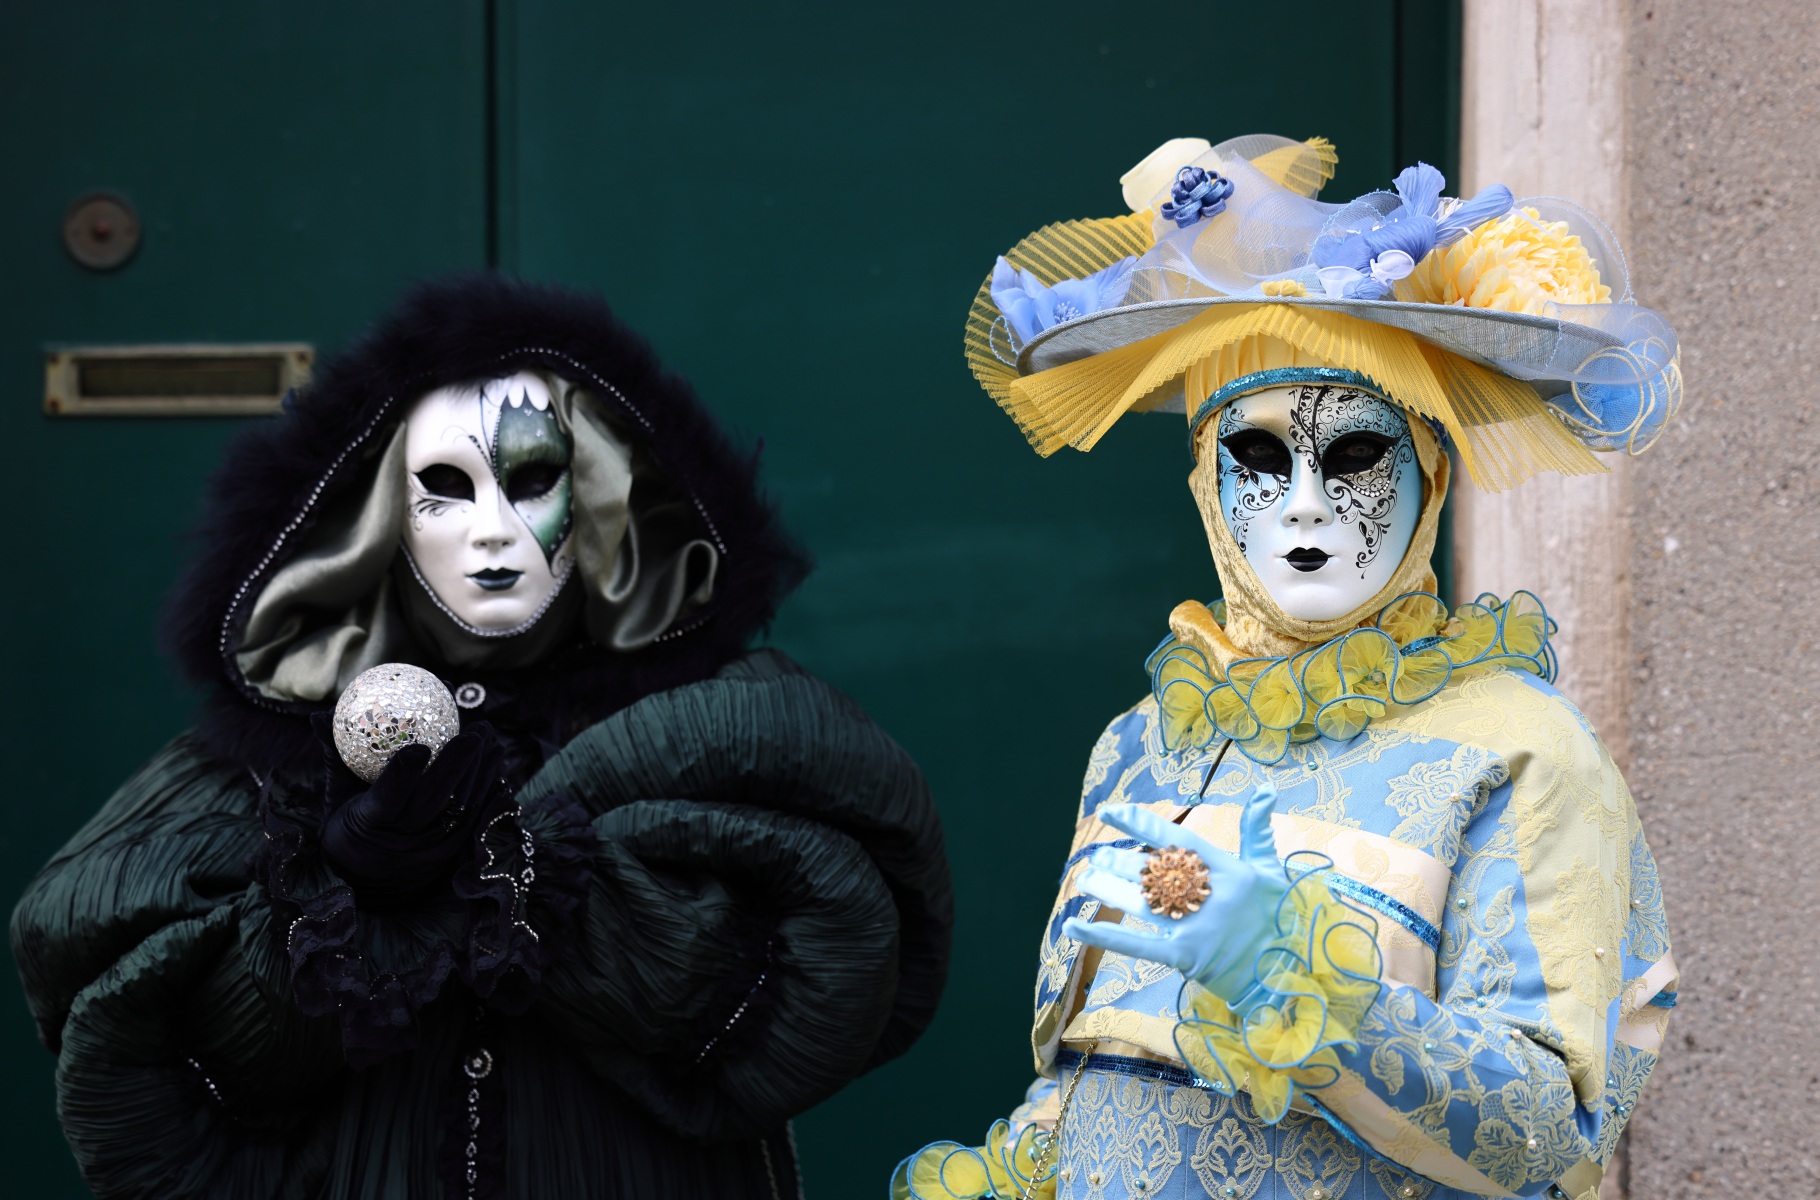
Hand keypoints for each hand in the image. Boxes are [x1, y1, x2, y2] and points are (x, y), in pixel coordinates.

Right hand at [315, 714, 507, 904]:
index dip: (402, 777)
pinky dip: (486, 782)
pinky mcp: (453, 846)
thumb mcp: (336, 797)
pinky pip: (473, 811)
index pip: (387, 801)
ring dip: (478, 770)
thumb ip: (333, 757)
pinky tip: (495, 754)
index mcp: (367, 824)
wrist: (370, 882)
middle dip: (456, 766)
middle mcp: (402, 838)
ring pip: (459, 806)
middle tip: (472, 732)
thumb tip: (317, 715)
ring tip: (487, 734)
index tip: (418, 747)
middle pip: (434, 802)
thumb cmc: (348, 826)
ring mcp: (431, 844)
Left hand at [1061, 784, 1287, 1006]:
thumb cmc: (1283, 917)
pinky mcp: (1185, 958)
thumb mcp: (1272, 870)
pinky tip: (1074, 925)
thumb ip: (1258, 830)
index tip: (1111, 811)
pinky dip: (1103, 935)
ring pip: (1141, 904)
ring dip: (1109, 890)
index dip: (1141, 824)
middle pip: (1153, 873)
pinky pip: (1137, 945)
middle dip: (1121, 863)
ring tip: (1086, 878)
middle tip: (1097, 855)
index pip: (1176, 839)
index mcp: (1229, 871)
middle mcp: (1209, 896)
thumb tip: (1266, 789)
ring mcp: (1195, 928)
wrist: (1293, 973)